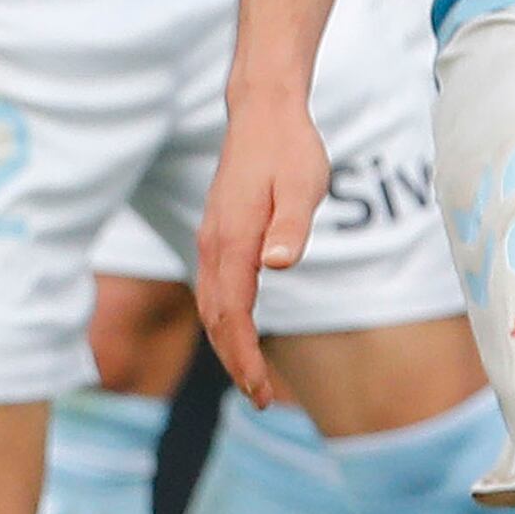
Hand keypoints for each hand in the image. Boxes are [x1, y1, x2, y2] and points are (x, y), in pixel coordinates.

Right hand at [194, 86, 332, 405]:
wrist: (264, 114)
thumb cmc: (290, 150)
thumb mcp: (303, 185)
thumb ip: (291, 226)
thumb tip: (275, 266)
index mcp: (232, 241)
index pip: (232, 314)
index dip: (244, 356)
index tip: (261, 391)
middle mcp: (213, 245)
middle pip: (216, 319)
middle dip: (236, 363)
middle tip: (262, 399)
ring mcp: (211, 241)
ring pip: (211, 307)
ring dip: (229, 346)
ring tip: (254, 380)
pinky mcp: (217, 236)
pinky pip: (215, 290)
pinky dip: (226, 321)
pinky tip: (242, 336)